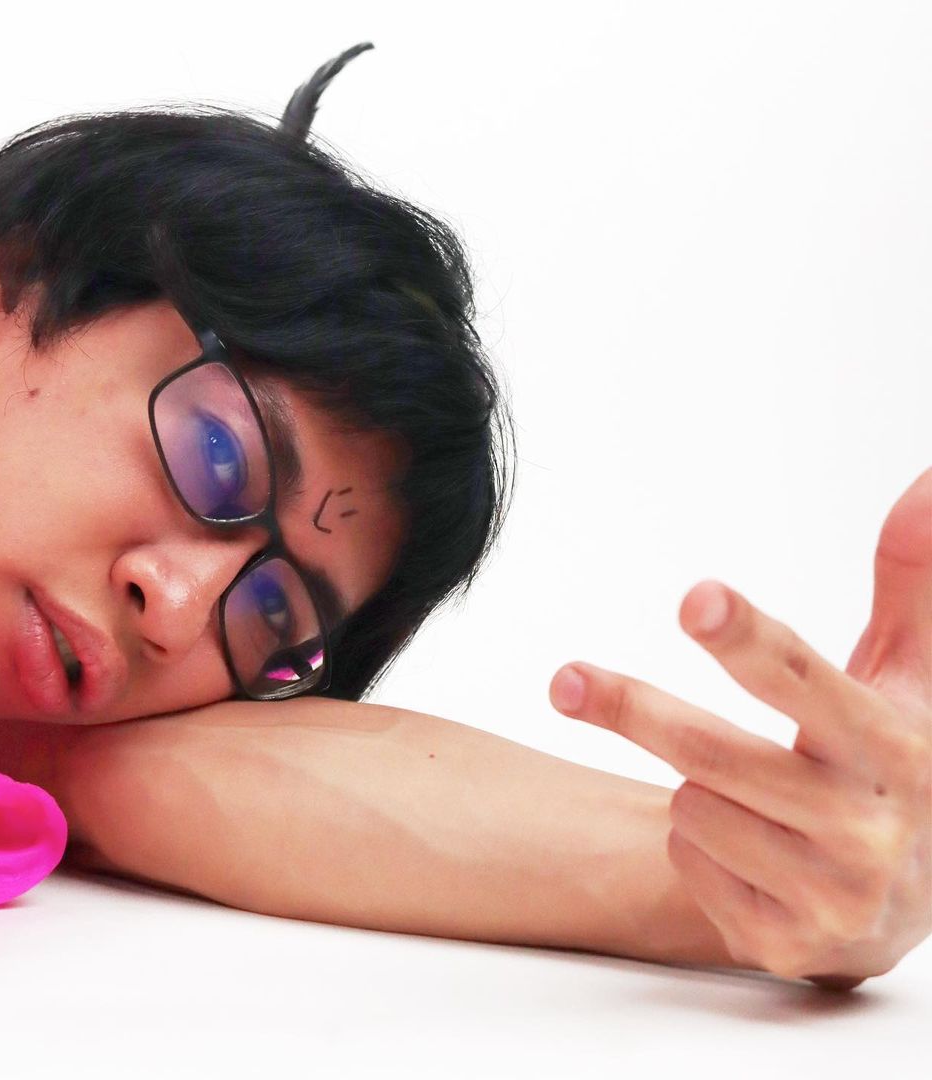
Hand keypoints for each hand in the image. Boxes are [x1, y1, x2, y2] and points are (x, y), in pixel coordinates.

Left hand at [548, 468, 931, 989]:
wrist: (912, 892)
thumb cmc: (896, 757)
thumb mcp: (915, 675)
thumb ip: (913, 583)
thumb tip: (924, 480)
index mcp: (892, 745)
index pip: (805, 680)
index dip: (746, 637)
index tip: (695, 597)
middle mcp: (867, 826)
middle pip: (711, 755)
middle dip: (631, 710)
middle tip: (564, 680)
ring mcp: (829, 893)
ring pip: (690, 806)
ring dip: (695, 785)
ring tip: (752, 791)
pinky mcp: (787, 940)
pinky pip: (688, 862)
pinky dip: (696, 842)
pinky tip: (749, 845)